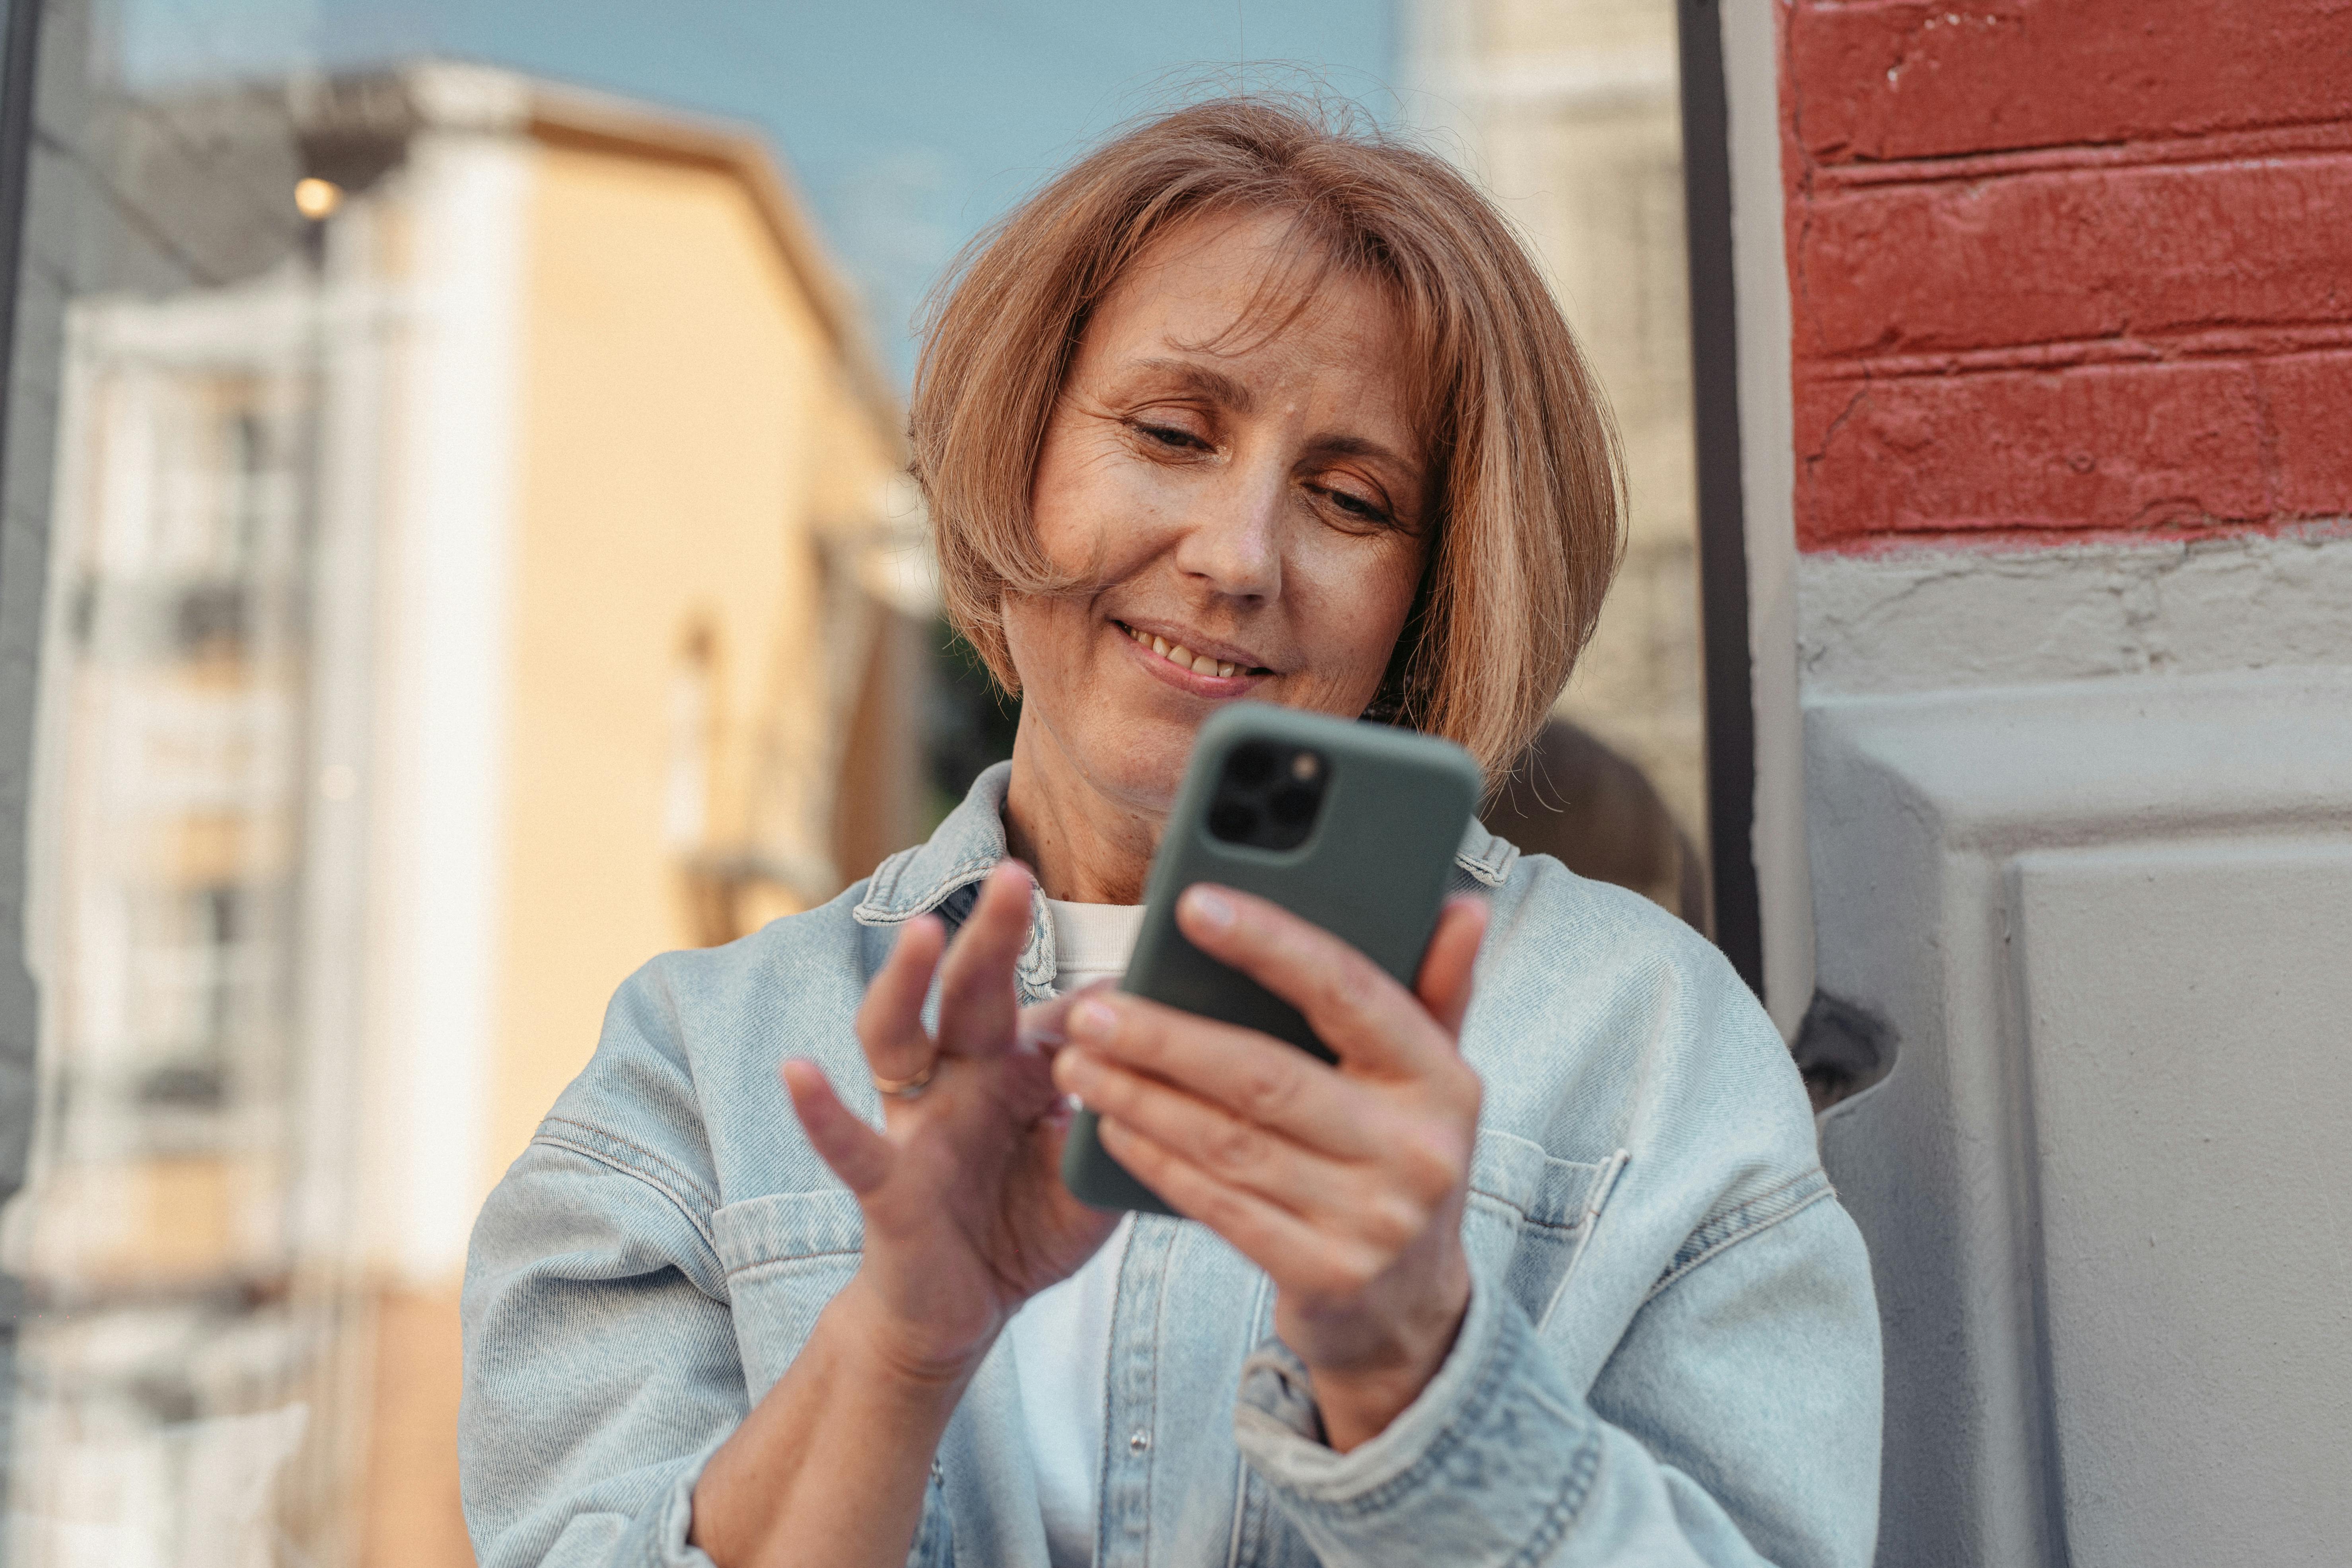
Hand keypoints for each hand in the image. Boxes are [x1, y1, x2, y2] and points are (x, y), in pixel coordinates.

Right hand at [782, 861, 1119, 1385]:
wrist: (959, 1315)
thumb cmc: (1027, 1229)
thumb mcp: (1091, 1174)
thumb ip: (1122, 1120)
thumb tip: (1168, 1054)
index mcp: (1021, 1071)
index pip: (1060, 1011)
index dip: (1101, 988)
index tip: (1145, 941)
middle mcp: (963, 1079)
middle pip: (973, 991)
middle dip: (993, 931)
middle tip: (1016, 872)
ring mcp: (917, 1124)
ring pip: (898, 1037)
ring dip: (908, 982)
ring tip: (924, 932)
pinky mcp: (885, 1183)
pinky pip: (849, 1141)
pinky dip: (821, 1109)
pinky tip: (799, 1071)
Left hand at [1050, 885, 1487, 1450]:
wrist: (1410, 1308)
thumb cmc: (1398, 1158)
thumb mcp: (1431, 1079)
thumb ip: (1437, 989)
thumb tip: (1463, 904)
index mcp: (1443, 1079)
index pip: (1348, 992)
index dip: (1269, 944)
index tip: (1191, 904)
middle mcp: (1417, 1149)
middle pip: (1266, 1075)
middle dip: (1166, 1037)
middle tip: (1091, 1007)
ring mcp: (1373, 1220)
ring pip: (1229, 1142)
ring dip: (1141, 1098)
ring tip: (1079, 1062)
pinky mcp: (1324, 1275)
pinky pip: (1220, 1204)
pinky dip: (1158, 1161)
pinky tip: (1113, 1129)